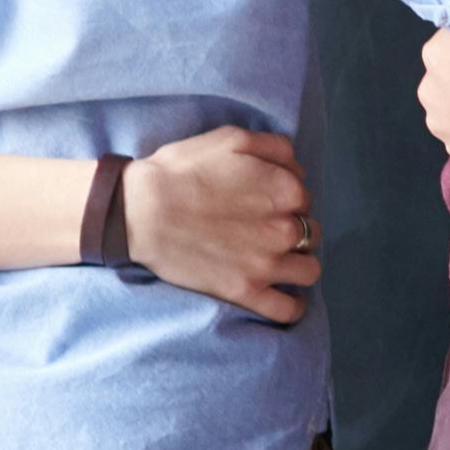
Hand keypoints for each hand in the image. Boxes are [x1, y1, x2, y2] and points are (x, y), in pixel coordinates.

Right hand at [123, 126, 321, 324]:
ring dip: (297, 264)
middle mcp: (285, 229)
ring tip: (276, 260)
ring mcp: (267, 264)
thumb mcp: (232, 139)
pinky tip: (284, 297)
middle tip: (263, 228)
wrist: (139, 210)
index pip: (305, 198)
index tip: (261, 201)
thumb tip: (298, 171)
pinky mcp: (245, 292)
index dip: (285, 198)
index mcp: (285, 191)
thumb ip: (276, 148)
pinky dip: (292, 307)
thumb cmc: (182, 170)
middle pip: (310, 232)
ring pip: (309, 271)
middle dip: (293, 229)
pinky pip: (288, 311)